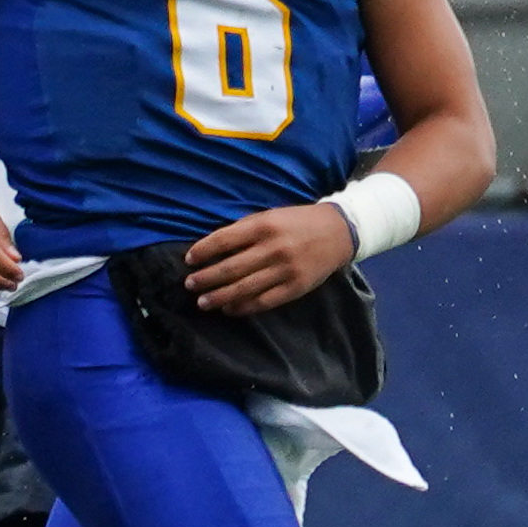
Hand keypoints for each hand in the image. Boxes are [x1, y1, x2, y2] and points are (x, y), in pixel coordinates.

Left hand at [184, 200, 355, 316]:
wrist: (339, 232)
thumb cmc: (295, 223)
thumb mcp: (268, 216)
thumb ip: (242, 231)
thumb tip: (210, 248)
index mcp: (263, 227)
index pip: (223, 240)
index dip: (202, 251)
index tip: (188, 260)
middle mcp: (273, 249)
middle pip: (230, 268)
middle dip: (206, 279)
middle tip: (189, 285)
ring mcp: (286, 270)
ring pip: (245, 288)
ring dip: (220, 297)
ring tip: (202, 302)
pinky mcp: (296, 287)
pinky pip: (265, 301)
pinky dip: (244, 307)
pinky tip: (229, 309)